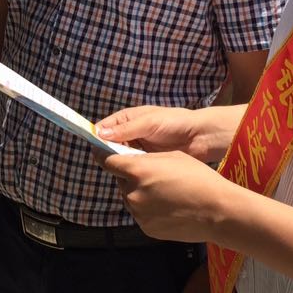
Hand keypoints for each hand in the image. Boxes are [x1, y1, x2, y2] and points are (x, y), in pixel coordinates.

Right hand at [96, 105, 231, 161]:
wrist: (201, 136)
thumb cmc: (175, 122)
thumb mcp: (149, 122)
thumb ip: (126, 129)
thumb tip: (100, 134)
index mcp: (129, 118)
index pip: (106, 126)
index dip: (97, 135)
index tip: (91, 145)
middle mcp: (132, 132)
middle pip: (111, 143)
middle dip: (107, 151)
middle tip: (106, 160)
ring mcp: (140, 147)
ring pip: (121, 155)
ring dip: (119, 161)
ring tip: (118, 168)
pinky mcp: (148, 160)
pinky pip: (133, 165)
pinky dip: (130, 168)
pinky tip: (129, 174)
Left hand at [102, 150, 232, 243]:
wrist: (217, 211)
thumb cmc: (198, 178)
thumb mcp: (171, 157)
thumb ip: (145, 159)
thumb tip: (129, 161)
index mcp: (137, 171)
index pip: (107, 161)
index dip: (103, 155)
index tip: (101, 152)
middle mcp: (132, 193)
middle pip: (121, 180)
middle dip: (129, 176)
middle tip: (150, 174)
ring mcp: (138, 213)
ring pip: (129, 197)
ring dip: (138, 192)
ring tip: (163, 192)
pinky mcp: (146, 228)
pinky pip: (140, 213)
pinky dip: (147, 208)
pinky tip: (167, 206)